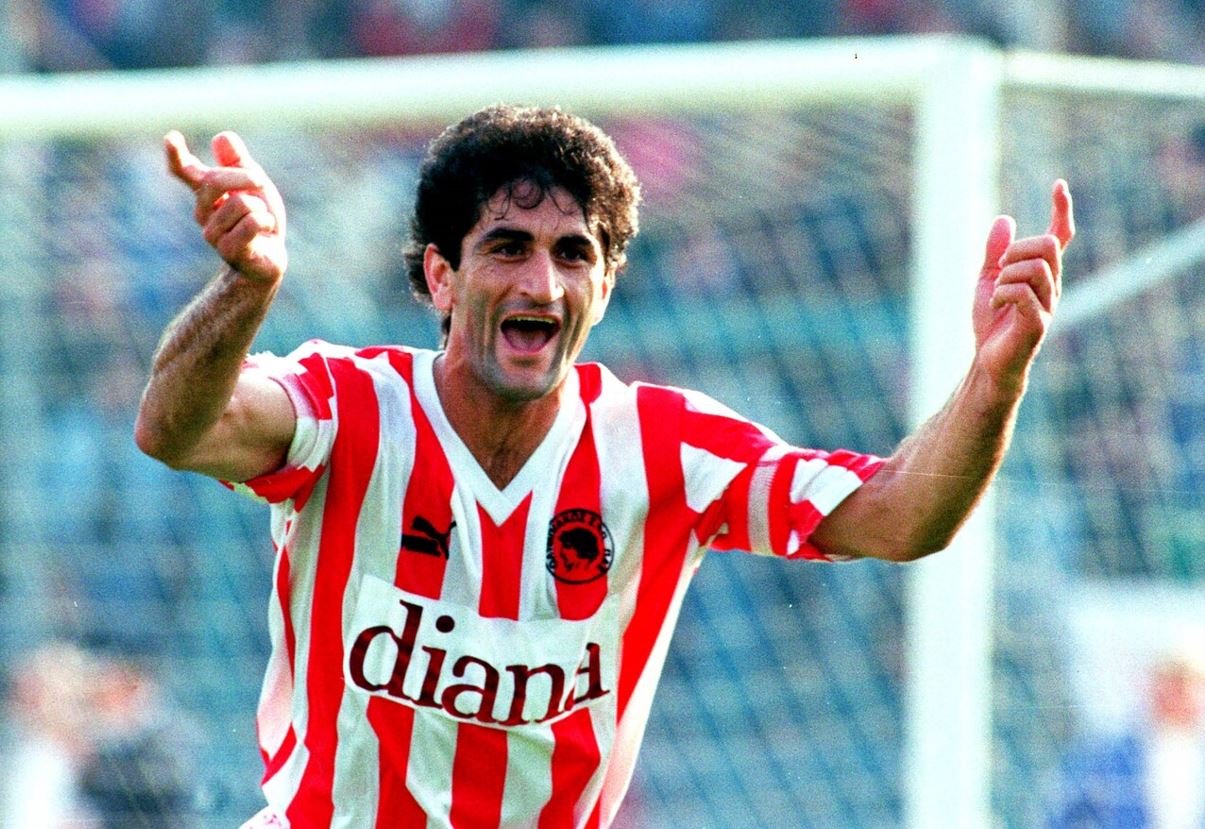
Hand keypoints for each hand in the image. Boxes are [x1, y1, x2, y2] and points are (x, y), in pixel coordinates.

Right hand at [165, 130, 286, 283]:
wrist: (270, 259)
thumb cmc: (260, 219)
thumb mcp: (254, 185)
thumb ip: (238, 162)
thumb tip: (221, 137)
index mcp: (206, 194)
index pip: (184, 172)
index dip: (176, 155)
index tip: (171, 138)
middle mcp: (203, 213)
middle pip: (214, 181)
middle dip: (245, 176)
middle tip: (262, 183)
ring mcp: (212, 233)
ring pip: (239, 203)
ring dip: (260, 207)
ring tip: (261, 220)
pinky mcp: (228, 250)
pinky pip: (251, 222)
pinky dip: (266, 222)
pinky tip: (265, 232)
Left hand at [973, 179, 1074, 390]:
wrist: (988, 361)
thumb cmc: (992, 323)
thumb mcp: (988, 279)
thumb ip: (995, 252)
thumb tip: (1003, 219)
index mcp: (1043, 274)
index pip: (1060, 236)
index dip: (1061, 210)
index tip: (1058, 185)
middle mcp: (1052, 286)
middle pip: (1048, 245)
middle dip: (1017, 249)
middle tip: (999, 269)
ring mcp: (1048, 304)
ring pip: (1035, 267)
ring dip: (1006, 275)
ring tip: (997, 294)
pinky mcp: (1038, 323)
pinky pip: (1023, 292)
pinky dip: (1002, 293)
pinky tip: (996, 305)